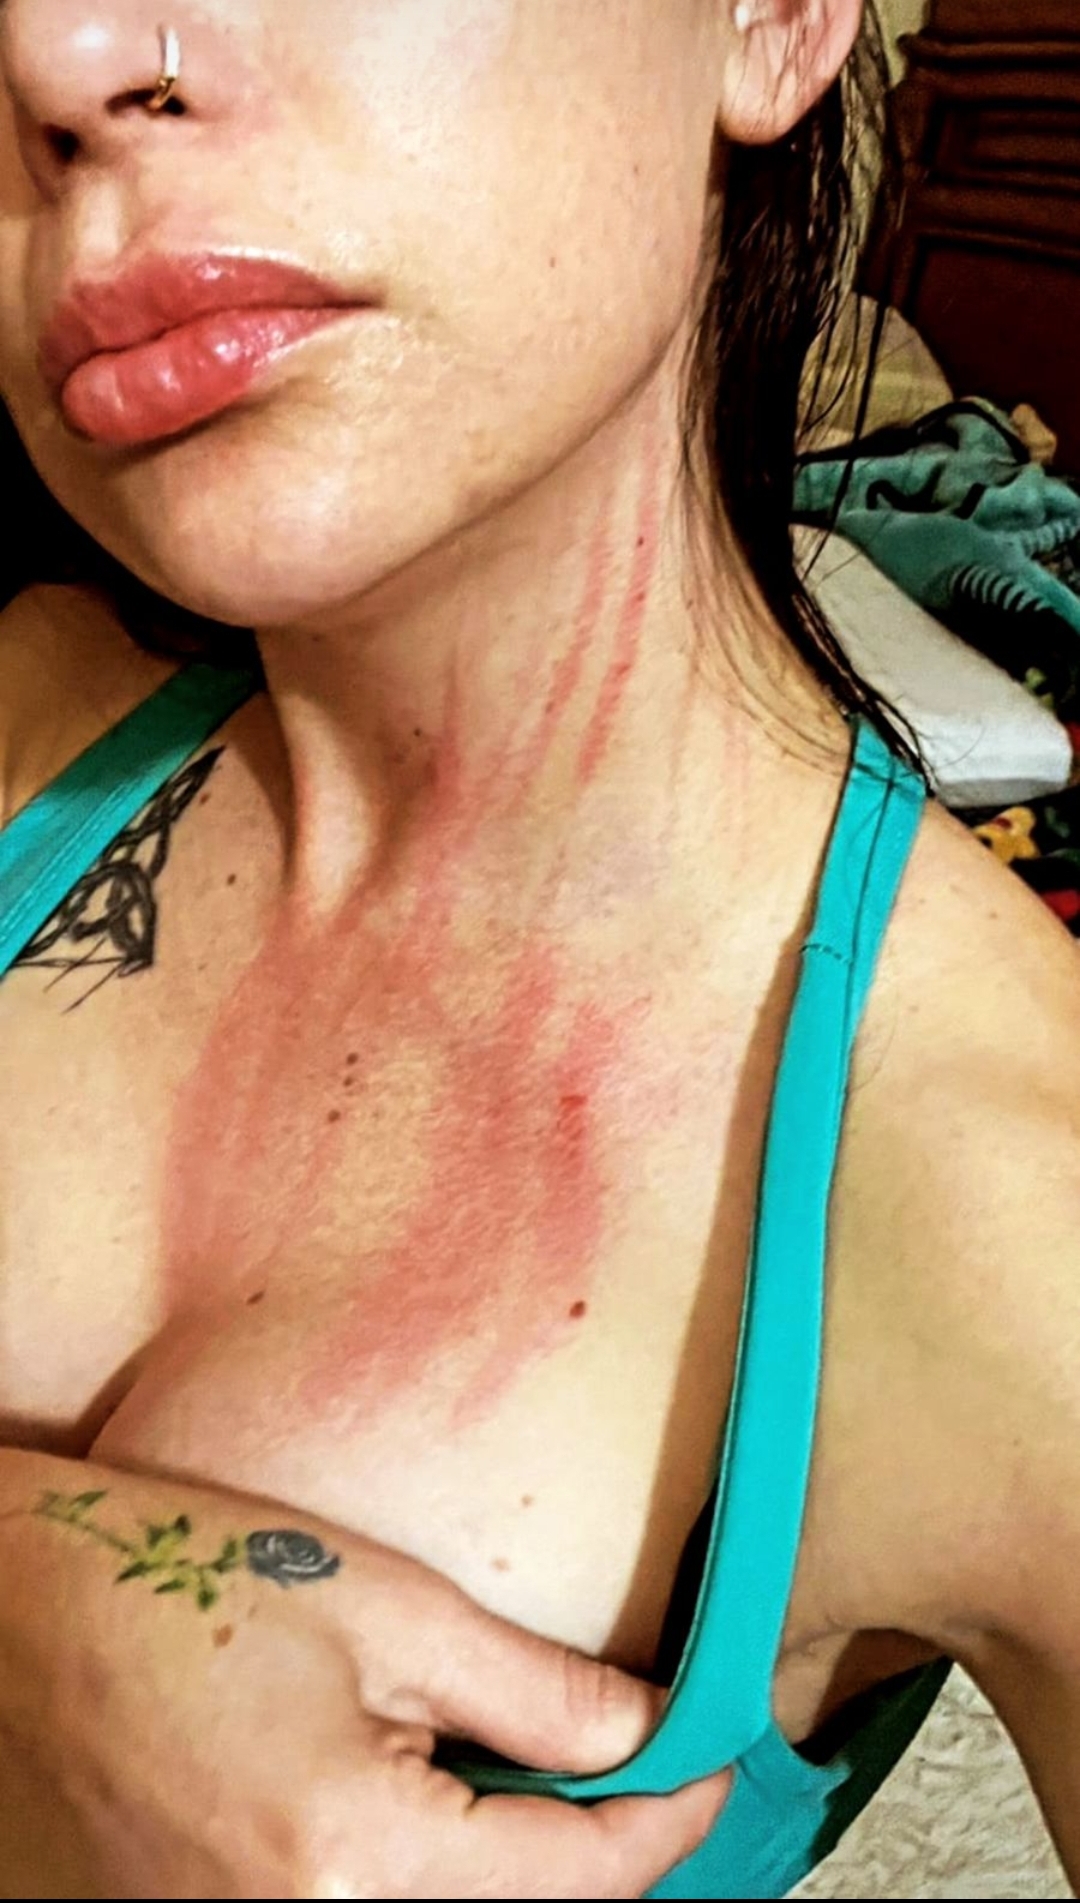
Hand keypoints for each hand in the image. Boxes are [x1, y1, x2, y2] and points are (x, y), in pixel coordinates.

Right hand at [5, 1466, 728, 1898]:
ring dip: (515, 1865)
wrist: (23, 1614)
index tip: (708, 1759)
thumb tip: (651, 1729)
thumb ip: (536, 1690)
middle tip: (627, 1756)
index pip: (581, 1879)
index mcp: (359, 1864)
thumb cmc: (188, 1582)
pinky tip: (432, 1798)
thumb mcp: (388, 1609)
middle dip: (593, 1848)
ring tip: (521, 1766)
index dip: (667, 1815)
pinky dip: (435, 1877)